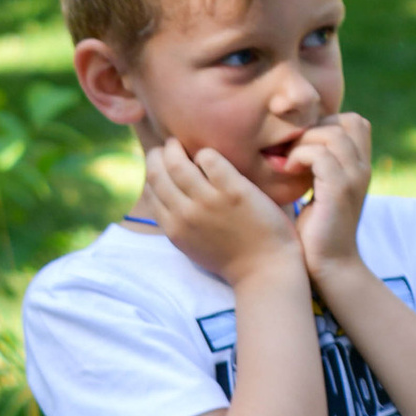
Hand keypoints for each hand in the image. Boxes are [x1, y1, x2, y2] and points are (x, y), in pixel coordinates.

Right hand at [135, 136, 302, 287]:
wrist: (266, 271)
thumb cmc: (234, 258)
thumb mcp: (193, 245)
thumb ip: (179, 222)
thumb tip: (168, 197)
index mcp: (174, 228)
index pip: (149, 190)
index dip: (151, 171)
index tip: (160, 163)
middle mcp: (186, 214)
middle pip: (156, 172)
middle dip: (158, 154)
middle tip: (169, 147)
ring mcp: (209, 202)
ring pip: (177, 162)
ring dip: (176, 148)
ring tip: (184, 144)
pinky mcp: (234, 191)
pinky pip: (210, 158)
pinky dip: (207, 153)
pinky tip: (213, 157)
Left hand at [286, 111, 373, 292]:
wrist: (330, 267)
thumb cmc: (316, 231)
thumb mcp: (320, 190)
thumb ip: (316, 166)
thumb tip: (292, 143)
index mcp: (360, 167)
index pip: (355, 121)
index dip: (327, 123)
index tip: (302, 146)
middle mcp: (363, 168)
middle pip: (348, 120)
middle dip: (315, 128)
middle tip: (293, 152)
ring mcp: (354, 178)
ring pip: (332, 133)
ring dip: (303, 142)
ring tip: (288, 163)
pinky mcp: (339, 190)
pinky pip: (320, 154)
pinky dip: (299, 157)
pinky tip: (287, 172)